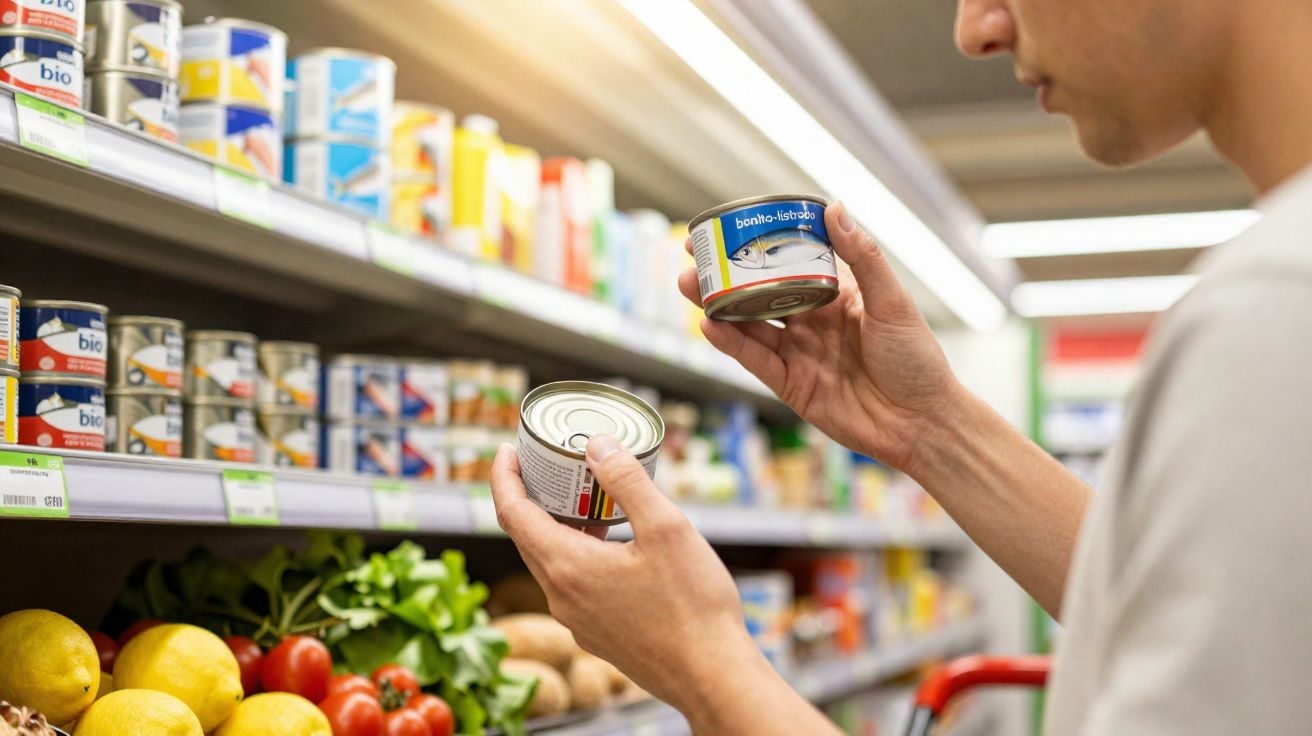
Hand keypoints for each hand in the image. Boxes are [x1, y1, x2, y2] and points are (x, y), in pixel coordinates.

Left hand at [490, 437, 751, 715]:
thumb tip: (596, 445)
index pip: (511, 513)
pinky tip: (612, 544)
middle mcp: (562, 597)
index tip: (508, 450)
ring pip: (552, 562)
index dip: (503, 477)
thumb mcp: (666, 528)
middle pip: (527, 536)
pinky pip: (573, 585)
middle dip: (530, 496)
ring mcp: (578, 621)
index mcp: (567, 567)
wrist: (712, 676)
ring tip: (586, 498)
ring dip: (558, 526)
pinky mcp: (598, 634)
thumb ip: (627, 481)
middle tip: (548, 464)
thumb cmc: (692, 605)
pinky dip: (578, 554)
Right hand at [680, 201, 963, 472]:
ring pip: (749, 325)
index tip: (730, 227)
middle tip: (695, 256)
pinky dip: (732, 344)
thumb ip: (862, 258)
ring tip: (690, 286)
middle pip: (759, 293)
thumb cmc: (916, 360)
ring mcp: (798, 353)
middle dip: (725, 276)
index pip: (791, 261)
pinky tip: (710, 325)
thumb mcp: (892, 302)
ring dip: (718, 306)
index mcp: (836, 295)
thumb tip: (835, 208)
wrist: (921, 423)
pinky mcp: (790, 385)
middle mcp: (811, 321)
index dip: (760, 245)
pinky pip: (755, 360)